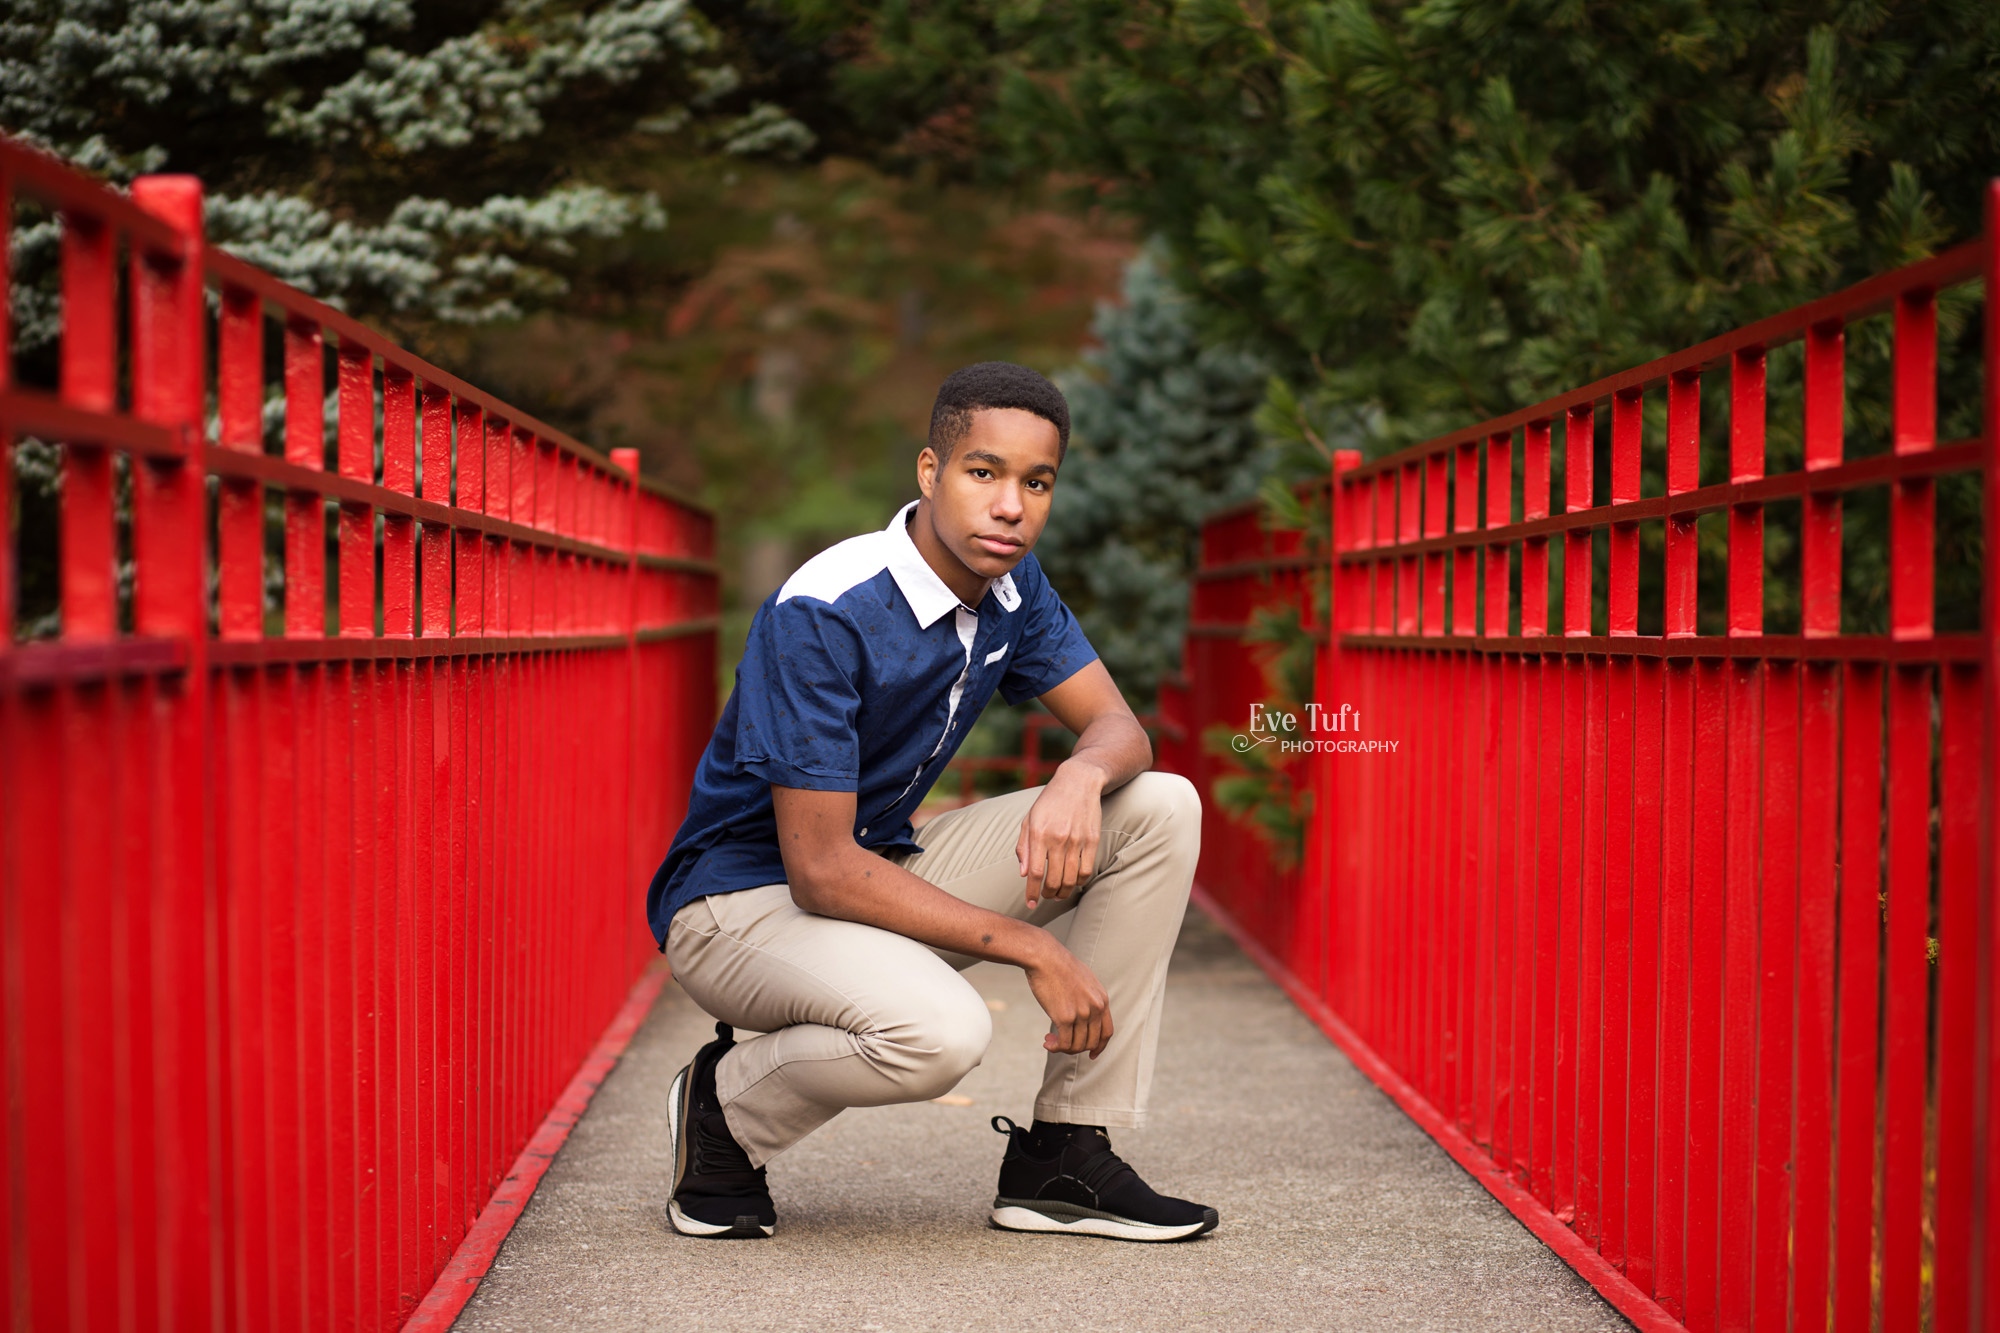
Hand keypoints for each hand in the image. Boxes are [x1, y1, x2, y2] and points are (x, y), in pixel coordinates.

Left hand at [1015, 760, 1105, 908]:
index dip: (1032, 893)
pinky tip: (1073, 882)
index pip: (1035, 872)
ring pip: (1071, 879)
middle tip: (1045, 898)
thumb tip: (1024, 874)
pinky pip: (1086, 870)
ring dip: (1063, 892)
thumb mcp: (1029, 820)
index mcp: (1038, 833)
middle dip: (1047, 895)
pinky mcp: (1093, 840)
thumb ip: (1024, 847)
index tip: (1030, 904)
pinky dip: (1079, 882)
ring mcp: (1077, 840)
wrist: (1078, 782)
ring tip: (1058, 894)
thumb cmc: (1049, 802)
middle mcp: (1058, 838)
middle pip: (1053, 880)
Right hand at [1022, 942, 1113, 1059]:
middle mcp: (1095, 1008)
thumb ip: (1088, 998)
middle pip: (1092, 1042)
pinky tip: (1047, 1042)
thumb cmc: (1059, 966)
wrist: (1045, 957)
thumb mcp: (1084, 980)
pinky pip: (1064, 1042)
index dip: (1100, 1047)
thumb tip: (1082, 1017)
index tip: (1091, 1054)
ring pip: (1077, 1045)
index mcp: (1102, 999)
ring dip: (1063, 1048)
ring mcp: (1081, 1013)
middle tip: (1060, 1043)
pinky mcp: (1065, 1017)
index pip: (1107, 1032)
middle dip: (1077, 1048)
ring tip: (1050, 1041)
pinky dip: (1055, 1047)